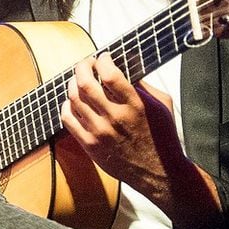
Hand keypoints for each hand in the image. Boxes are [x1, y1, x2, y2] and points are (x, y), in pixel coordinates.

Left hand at [59, 55, 184, 198]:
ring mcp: (99, 132)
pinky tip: (73, 102)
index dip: (102, 60)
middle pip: (85, 84)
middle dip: (82, 67)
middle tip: (86, 64)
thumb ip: (142, 85)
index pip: (109, 74)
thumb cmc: (162, 136)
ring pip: (73, 99)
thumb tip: (123, 66)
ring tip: (78, 81)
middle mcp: (115, 117)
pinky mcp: (89, 145)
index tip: (103, 57)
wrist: (158, 171)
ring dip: (73, 84)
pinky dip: (66, 105)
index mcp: (135, 105)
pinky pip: (68, 119)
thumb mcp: (161, 104)